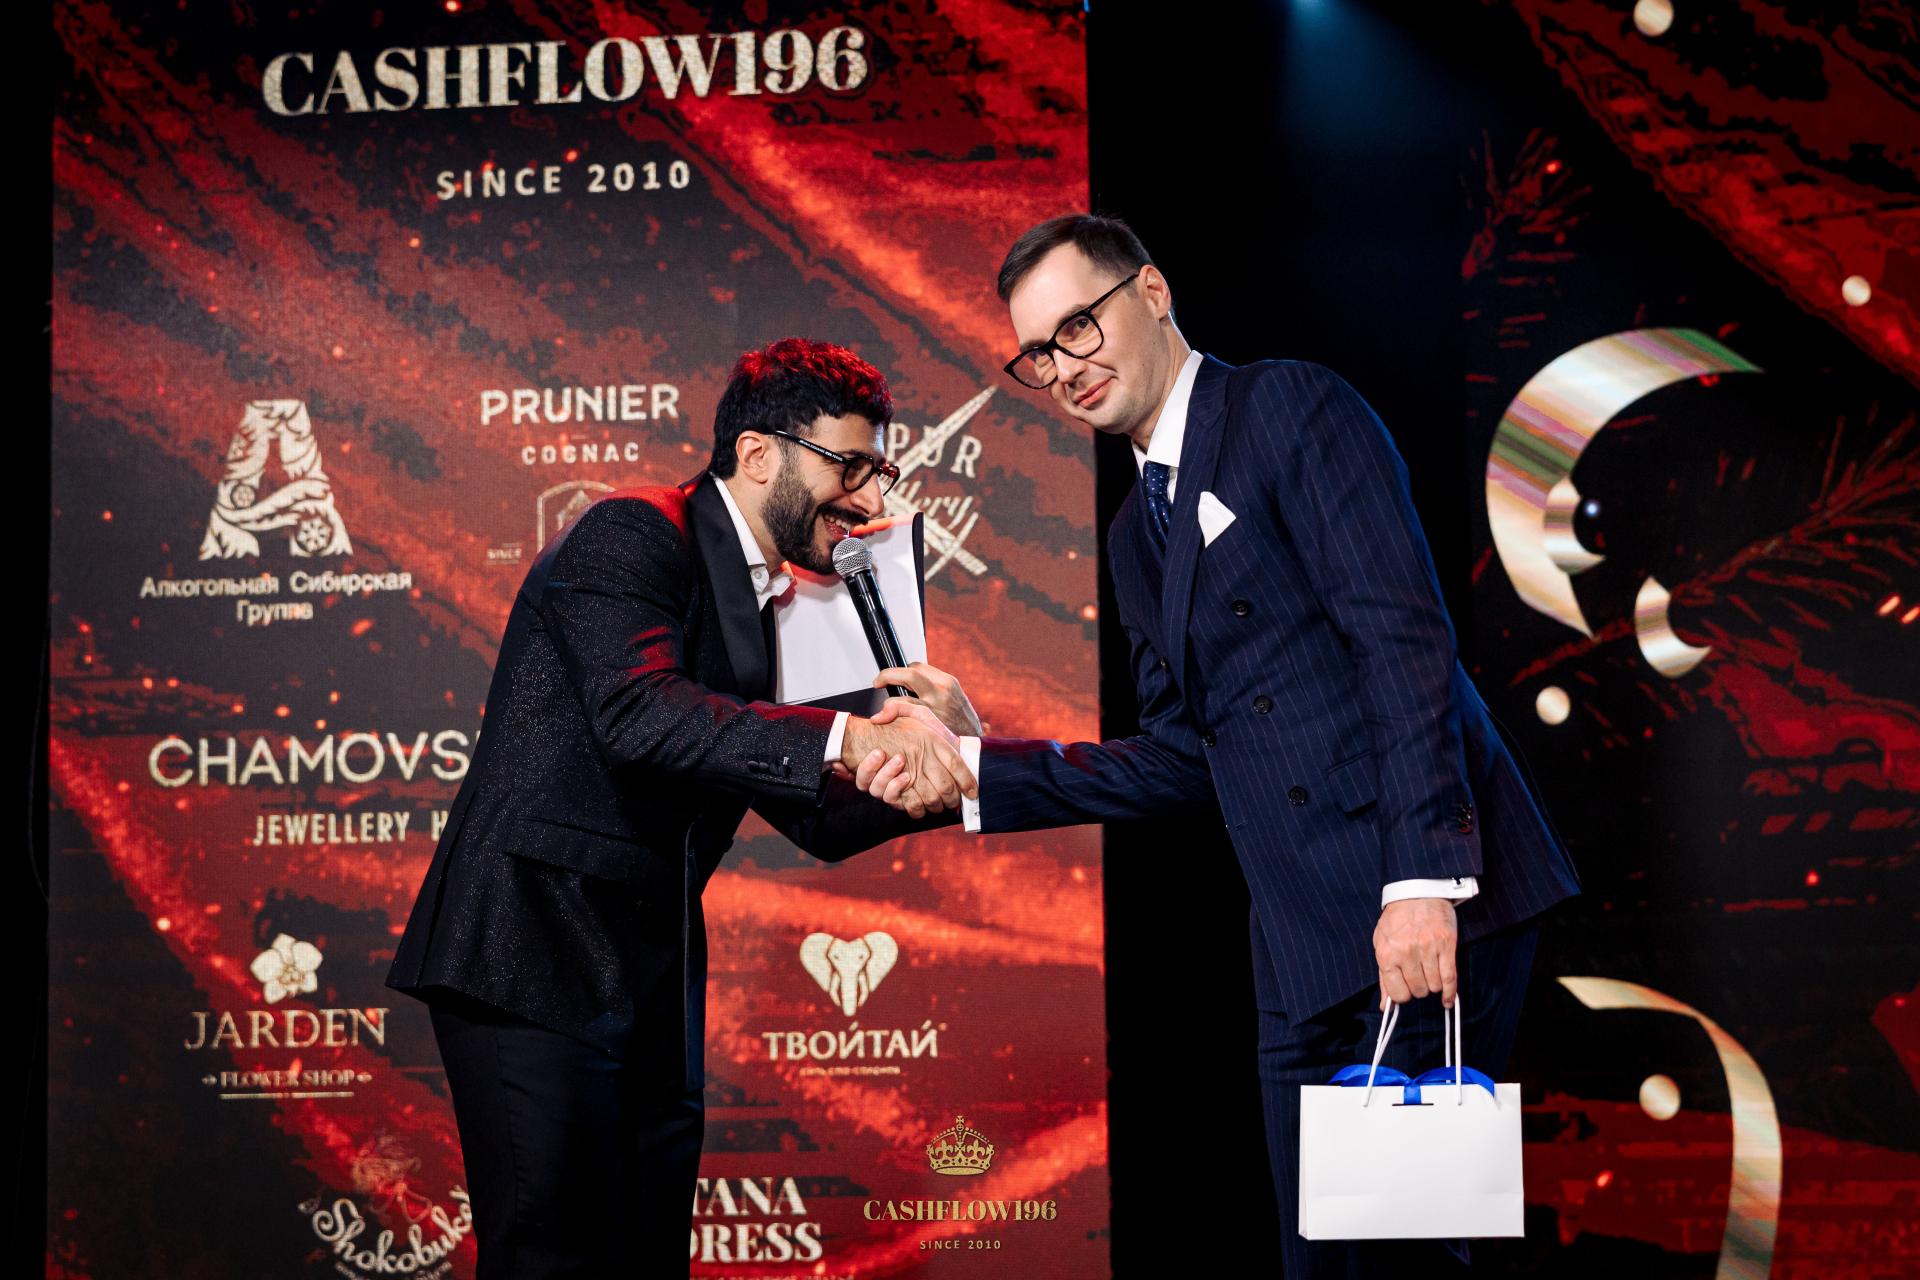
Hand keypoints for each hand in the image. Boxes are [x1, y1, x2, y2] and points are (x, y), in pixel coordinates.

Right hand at [843, 700, 977, 818]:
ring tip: (938, 805)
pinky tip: (921, 808)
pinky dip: (918, 810)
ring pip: (932, 799)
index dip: (968, 781)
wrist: (860, 737)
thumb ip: (930, 722)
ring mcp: (909, 772)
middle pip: (947, 786)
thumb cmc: (891, 728)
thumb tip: (954, 743)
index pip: (957, 763)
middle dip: (953, 800)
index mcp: (932, 739)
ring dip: (937, 806)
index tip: (973, 792)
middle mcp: (923, 756)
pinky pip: (913, 805)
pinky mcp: (896, 787)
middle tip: (953, 802)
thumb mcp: (912, 715)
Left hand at [872, 662, 982, 736]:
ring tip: (882, 710)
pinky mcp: (928, 725)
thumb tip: (915, 686)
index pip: (918, 667)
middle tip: (878, 682)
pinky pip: (903, 715)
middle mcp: (942, 691)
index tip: (894, 677)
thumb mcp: (956, 702)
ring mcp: (935, 708)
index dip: (902, 671)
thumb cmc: (964, 728)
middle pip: (909, 673)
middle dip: (888, 675)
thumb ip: (936, 692)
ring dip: (887, 703)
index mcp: (948, 683)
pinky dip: (889, 715)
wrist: (977, 750)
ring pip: (903, 696)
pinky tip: (883, 719)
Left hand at [1373, 898, 1457, 1008]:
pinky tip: (1447, 999)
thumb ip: (1383, 977)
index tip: (1406, 990)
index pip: (1398, 993)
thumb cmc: (1397, 920)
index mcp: (1387, 954)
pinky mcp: (1446, 944)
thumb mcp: (1382, 944)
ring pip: (1434, 986)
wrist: (1416, 891)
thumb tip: (1385, 1006)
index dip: (1403, 995)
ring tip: (1430, 974)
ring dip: (1433, 985)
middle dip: (1419, 988)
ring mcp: (1428, 948)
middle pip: (1418, 990)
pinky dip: (1450, 992)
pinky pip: (1450, 978)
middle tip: (1419, 977)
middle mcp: (1407, 952)